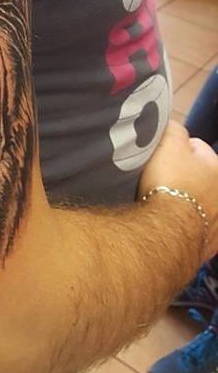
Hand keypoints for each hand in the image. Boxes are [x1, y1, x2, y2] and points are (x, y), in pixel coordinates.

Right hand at [138, 120, 217, 262]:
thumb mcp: (169, 144)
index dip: (176, 147)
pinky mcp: (210, 245)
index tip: (161, 155)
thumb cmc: (169, 183)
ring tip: (165, 203)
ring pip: (199, 202)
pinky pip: (195, 227)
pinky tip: (171, 223)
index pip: (197, 146)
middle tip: (162, 178)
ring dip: (186, 200)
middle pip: (200, 176)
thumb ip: (174, 129)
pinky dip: (186, 224)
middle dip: (184, 175)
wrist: (167, 231)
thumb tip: (173, 127)